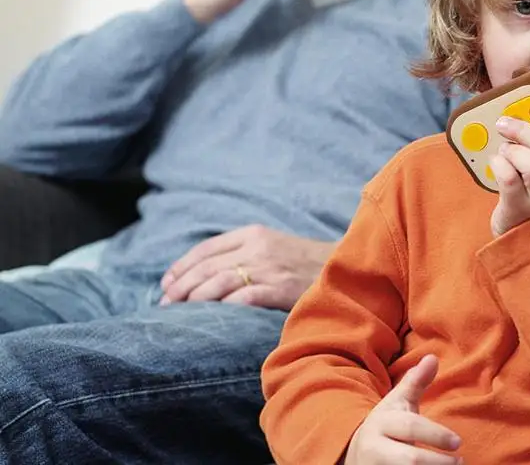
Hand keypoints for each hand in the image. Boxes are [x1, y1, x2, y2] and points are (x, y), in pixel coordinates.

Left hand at [159, 224, 333, 309]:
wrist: (343, 267)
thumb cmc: (304, 261)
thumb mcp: (272, 245)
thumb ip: (243, 253)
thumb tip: (206, 272)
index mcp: (253, 233)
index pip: (207, 248)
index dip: (182, 266)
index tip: (166, 283)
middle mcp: (258, 247)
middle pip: (208, 266)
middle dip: (181, 285)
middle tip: (164, 304)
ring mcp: (269, 267)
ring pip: (219, 281)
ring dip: (194, 299)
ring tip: (178, 313)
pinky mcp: (280, 288)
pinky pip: (243, 298)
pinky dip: (223, 307)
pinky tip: (210, 317)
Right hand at [343, 355, 462, 464]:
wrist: (354, 454)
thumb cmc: (386, 425)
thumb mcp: (397, 403)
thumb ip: (415, 382)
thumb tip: (433, 357)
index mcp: (381, 422)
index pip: (410, 427)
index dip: (436, 434)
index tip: (458, 442)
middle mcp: (374, 448)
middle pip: (410, 460)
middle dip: (437, 463)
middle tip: (459, 462)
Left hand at [489, 118, 529, 237]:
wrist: (518, 238)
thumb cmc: (527, 193)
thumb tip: (514, 119)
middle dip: (523, 130)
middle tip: (504, 125)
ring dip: (512, 151)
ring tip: (503, 153)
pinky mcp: (518, 209)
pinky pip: (510, 179)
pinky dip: (499, 165)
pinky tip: (495, 164)